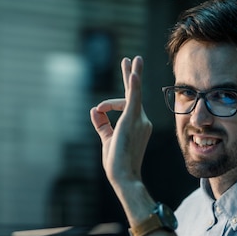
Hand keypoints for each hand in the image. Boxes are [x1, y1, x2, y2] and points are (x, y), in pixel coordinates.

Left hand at [90, 56, 151, 187]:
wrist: (124, 176)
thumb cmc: (117, 163)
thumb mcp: (107, 140)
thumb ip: (102, 124)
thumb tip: (94, 109)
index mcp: (138, 125)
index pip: (124, 106)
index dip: (108, 105)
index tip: (98, 110)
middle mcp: (142, 121)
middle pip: (133, 95)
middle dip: (131, 76)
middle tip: (130, 59)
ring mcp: (140, 120)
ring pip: (132, 94)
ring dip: (130, 75)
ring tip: (130, 59)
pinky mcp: (133, 120)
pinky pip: (134, 98)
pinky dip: (133, 85)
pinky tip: (132, 72)